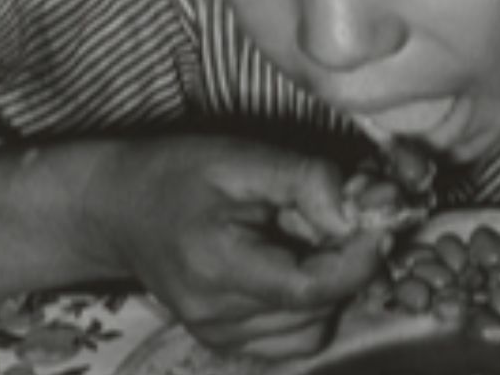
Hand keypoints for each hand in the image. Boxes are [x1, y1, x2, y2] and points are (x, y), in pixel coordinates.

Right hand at [87, 135, 386, 355]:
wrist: (119, 209)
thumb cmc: (177, 173)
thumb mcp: (241, 156)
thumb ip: (304, 181)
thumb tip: (359, 214)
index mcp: (217, 267)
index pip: (310, 287)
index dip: (359, 257)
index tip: (380, 218)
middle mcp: (218, 317)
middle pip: (319, 308)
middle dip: (350, 263)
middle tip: (347, 216)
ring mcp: (221, 337)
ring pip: (315, 329)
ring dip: (334, 286)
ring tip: (313, 238)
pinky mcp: (228, 343)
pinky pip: (296, 338)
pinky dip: (314, 305)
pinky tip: (300, 264)